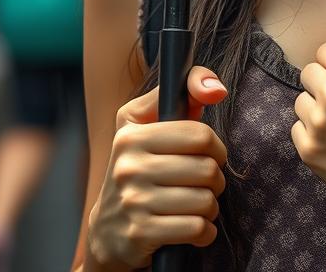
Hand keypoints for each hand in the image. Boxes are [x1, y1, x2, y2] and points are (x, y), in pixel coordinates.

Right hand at [86, 66, 227, 270]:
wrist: (107, 230)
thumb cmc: (141, 165)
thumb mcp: (151, 121)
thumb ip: (186, 92)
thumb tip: (217, 90)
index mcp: (132, 135)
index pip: (200, 135)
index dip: (216, 148)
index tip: (210, 156)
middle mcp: (128, 167)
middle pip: (207, 169)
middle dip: (216, 180)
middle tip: (206, 185)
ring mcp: (132, 202)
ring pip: (205, 201)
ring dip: (212, 207)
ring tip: (200, 205)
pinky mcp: (139, 235)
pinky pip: (196, 228)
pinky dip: (206, 231)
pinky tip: (197, 228)